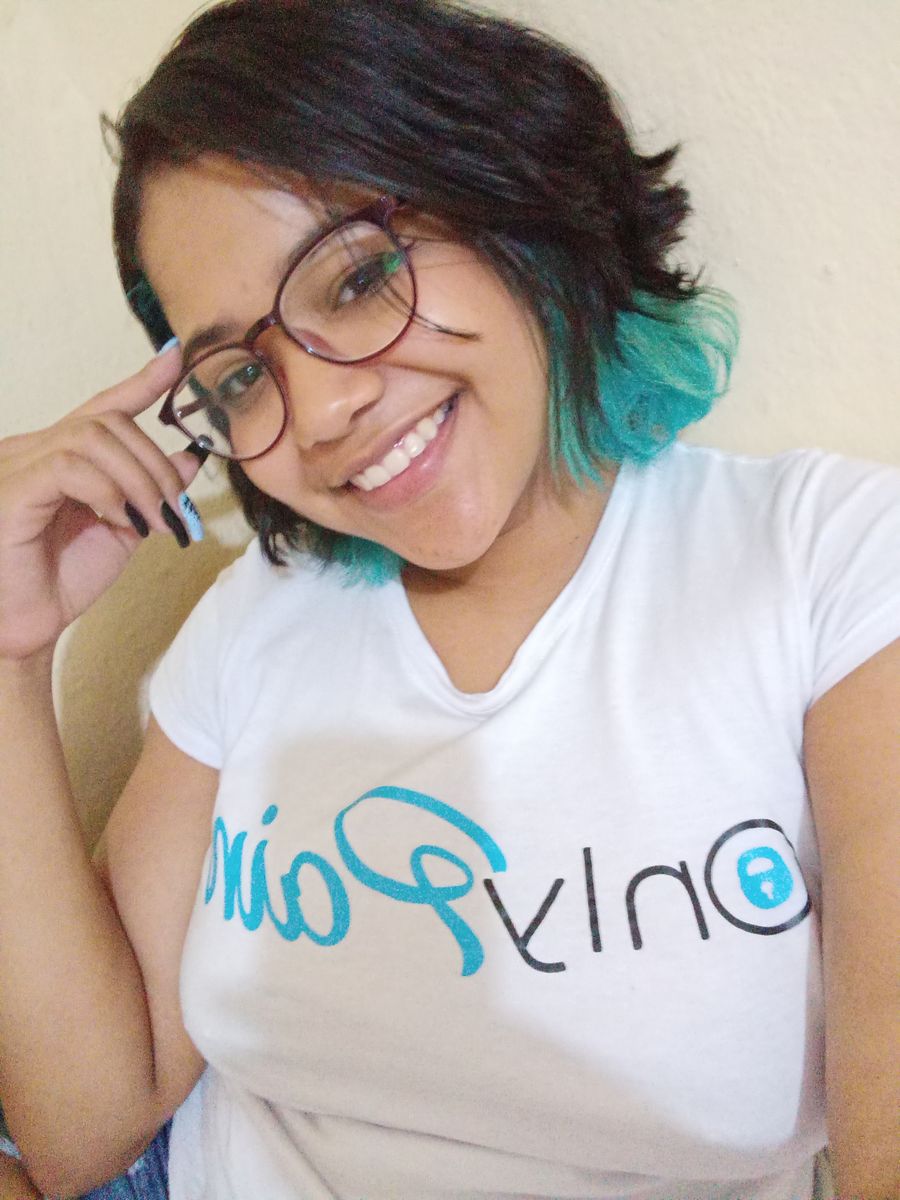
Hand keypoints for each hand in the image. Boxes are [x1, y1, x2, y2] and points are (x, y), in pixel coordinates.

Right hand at [0, 343, 200, 660]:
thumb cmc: (60, 581)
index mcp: (58, 457)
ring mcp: (15, 466)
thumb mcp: (122, 530)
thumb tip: (188, 456)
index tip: (175, 360)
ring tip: (152, 522)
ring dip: (138, 478)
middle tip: (174, 510)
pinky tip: (120, 519)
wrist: (20, 630)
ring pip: (91, 438)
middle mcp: (32, 451)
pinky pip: (67, 466)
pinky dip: (106, 489)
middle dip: (154, 462)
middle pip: (107, 423)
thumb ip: (150, 491)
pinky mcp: (9, 490)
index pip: (100, 409)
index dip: (139, 383)